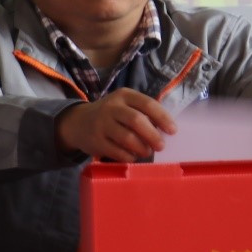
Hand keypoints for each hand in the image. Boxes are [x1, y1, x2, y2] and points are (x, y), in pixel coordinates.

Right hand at [56, 88, 177, 161]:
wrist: (78, 122)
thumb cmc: (112, 115)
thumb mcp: (125, 105)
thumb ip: (144, 112)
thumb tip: (167, 130)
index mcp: (124, 95)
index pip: (147, 104)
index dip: (162, 117)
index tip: (173, 131)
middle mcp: (111, 107)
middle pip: (137, 121)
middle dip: (153, 135)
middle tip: (161, 146)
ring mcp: (102, 124)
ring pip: (127, 138)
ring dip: (142, 148)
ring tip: (147, 152)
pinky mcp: (96, 141)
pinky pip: (117, 152)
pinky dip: (129, 156)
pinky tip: (133, 156)